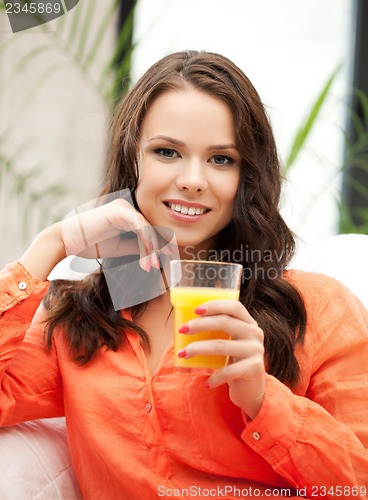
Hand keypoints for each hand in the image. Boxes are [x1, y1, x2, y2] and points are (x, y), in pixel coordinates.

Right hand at [60, 198, 174, 271]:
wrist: (67, 241)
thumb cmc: (90, 243)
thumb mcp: (121, 247)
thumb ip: (138, 246)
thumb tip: (158, 253)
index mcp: (128, 214)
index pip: (151, 227)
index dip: (162, 242)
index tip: (170, 256)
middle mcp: (127, 207)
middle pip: (152, 226)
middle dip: (161, 246)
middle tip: (166, 261)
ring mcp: (123, 207)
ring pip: (147, 228)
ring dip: (152, 248)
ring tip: (151, 265)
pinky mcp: (119, 211)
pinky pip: (139, 226)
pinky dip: (145, 242)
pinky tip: (147, 255)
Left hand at [178, 300, 265, 419]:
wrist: (251, 389)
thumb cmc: (232, 362)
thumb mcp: (227, 343)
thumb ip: (216, 332)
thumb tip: (185, 324)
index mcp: (248, 323)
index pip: (234, 307)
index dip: (215, 305)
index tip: (195, 310)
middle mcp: (254, 333)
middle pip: (225, 322)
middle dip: (200, 324)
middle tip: (182, 330)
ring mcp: (255, 350)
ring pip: (221, 346)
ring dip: (198, 349)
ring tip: (183, 354)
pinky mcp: (254, 368)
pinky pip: (228, 370)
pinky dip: (215, 377)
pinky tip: (207, 383)